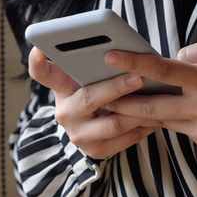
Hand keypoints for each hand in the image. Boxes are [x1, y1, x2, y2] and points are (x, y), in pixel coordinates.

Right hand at [27, 47, 159, 158]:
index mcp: (60, 87)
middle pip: (88, 98)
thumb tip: (118, 46)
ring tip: (159, 98)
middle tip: (139, 76)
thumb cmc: (98, 90)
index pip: (41, 72)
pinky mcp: (94, 151)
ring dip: (139, 110)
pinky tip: (157, 117)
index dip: (37, 61)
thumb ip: (92, 62)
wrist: (96, 128)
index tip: (39, 49)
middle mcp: (64, 112)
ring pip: (113, 122)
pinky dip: (143, 127)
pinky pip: (124, 139)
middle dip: (115, 87)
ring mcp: (77, 134)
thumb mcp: (88, 76)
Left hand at [102, 36, 196, 154]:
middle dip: (120, 102)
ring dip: (141, 113)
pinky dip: (171, 119)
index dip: (133, 63)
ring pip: (161, 120)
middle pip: (150, 107)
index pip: (162, 70)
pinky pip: (179, 129)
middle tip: (97, 95)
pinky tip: (167, 111)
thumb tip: (168, 62)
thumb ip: (194, 52)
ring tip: (118, 103)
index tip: (109, 56)